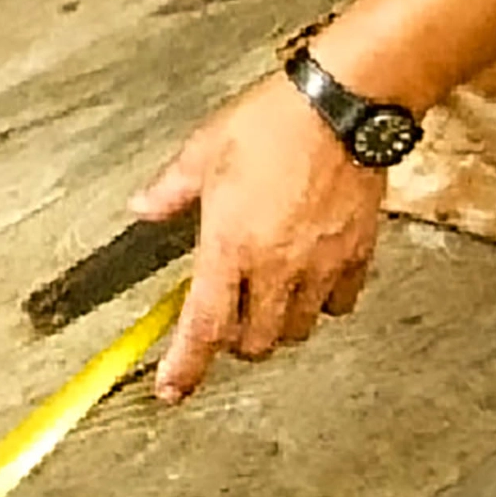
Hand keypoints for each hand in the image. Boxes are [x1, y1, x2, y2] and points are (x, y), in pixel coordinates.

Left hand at [131, 73, 387, 402]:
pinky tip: (308, 281)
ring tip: (264, 295)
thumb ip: (170, 189)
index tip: (172, 390)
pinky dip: (321, 305)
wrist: (340, 107)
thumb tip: (141, 207)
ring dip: (275, 324)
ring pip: (296, 329)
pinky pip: (339, 304)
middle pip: (254, 342)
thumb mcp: (204, 149)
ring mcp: (319, 265)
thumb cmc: (272, 122)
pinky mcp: (355, 256)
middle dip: (234, 341)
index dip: (186, 366)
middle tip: (223, 317)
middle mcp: (275, 266)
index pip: (203, 324)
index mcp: (230, 245)